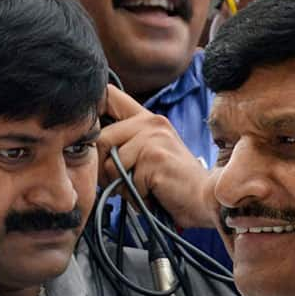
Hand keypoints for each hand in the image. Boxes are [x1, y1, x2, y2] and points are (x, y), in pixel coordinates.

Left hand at [97, 85, 217, 229]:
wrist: (206, 200)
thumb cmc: (173, 183)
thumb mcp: (148, 154)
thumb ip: (125, 143)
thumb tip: (88, 145)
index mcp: (147, 118)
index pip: (109, 96)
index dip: (93, 113)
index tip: (95, 139)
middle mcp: (151, 122)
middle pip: (101, 139)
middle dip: (105, 169)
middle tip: (127, 182)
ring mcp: (153, 138)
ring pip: (110, 163)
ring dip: (122, 185)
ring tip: (143, 188)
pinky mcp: (155, 157)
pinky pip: (124, 181)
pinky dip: (135, 196)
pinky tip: (153, 194)